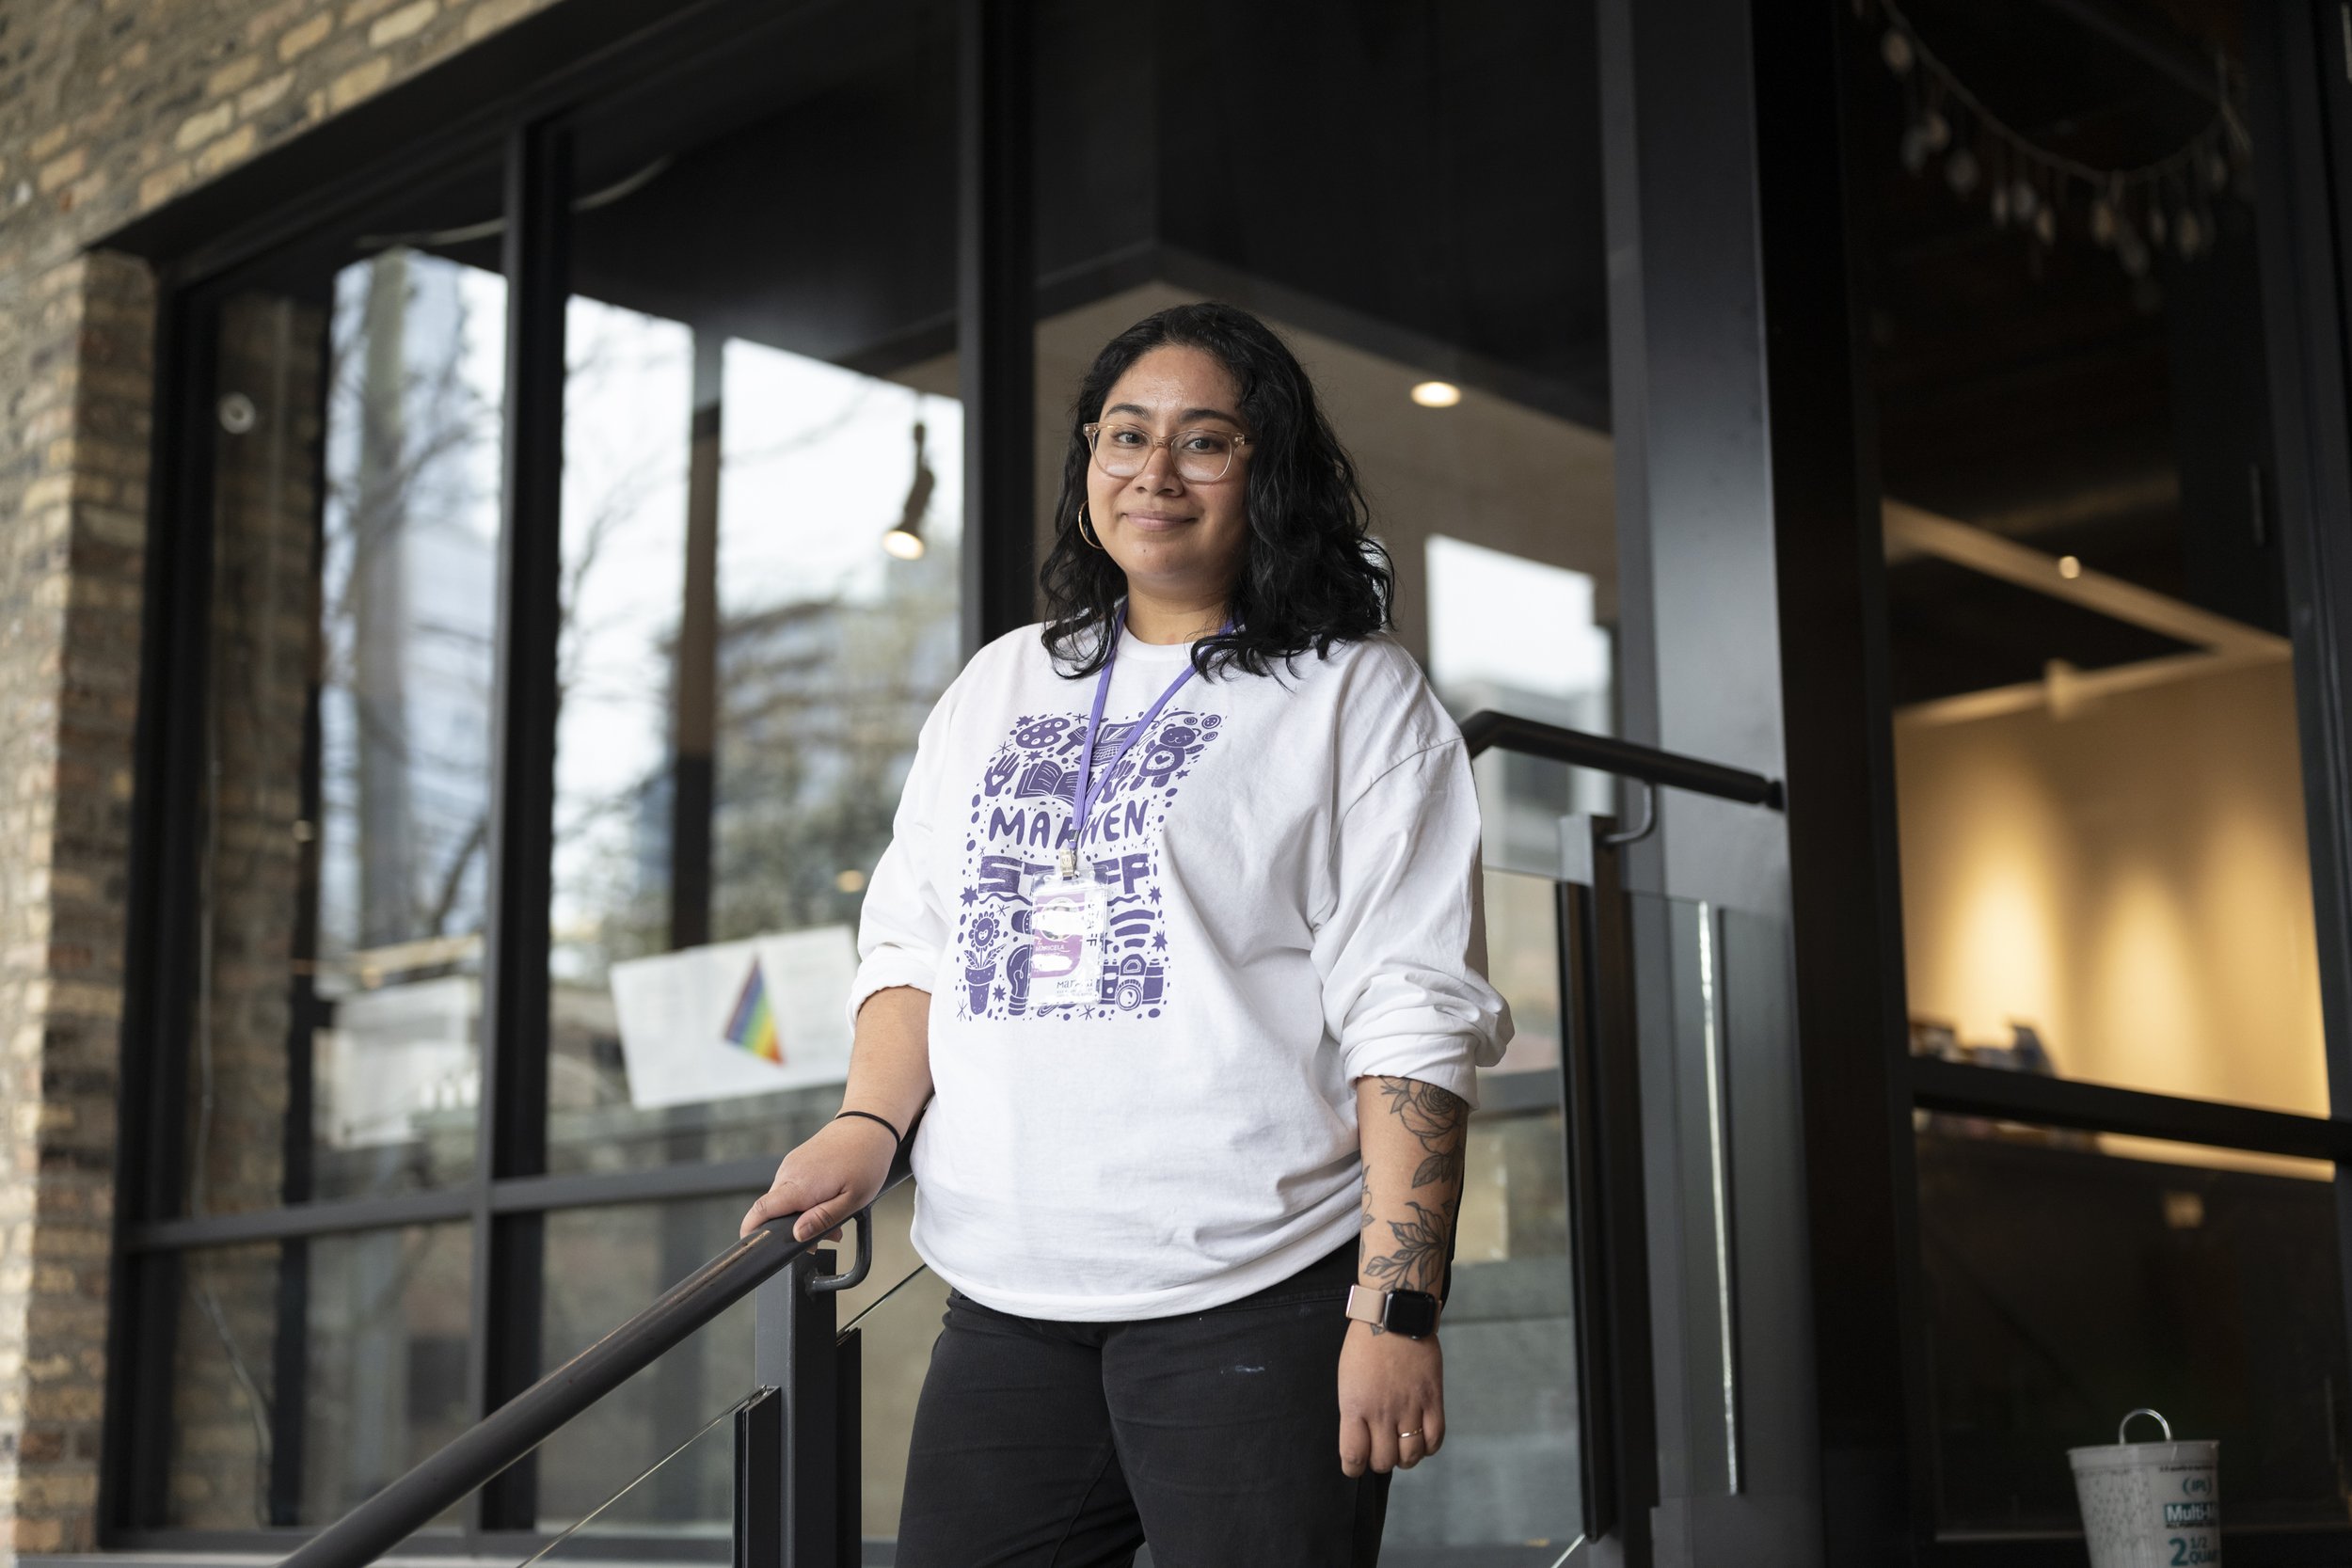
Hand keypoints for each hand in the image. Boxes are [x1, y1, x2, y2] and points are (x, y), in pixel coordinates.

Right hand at [738, 1116, 897, 1241]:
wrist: (869, 1123)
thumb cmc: (866, 1160)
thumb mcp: (853, 1200)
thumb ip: (823, 1219)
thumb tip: (798, 1235)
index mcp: (799, 1186)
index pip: (761, 1211)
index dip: (753, 1231)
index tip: (757, 1246)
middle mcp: (788, 1173)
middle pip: (775, 1211)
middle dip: (795, 1228)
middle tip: (829, 1234)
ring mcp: (791, 1165)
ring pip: (785, 1199)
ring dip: (804, 1213)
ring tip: (835, 1212)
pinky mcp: (796, 1160)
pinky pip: (792, 1186)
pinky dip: (806, 1198)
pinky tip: (828, 1198)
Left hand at [1337, 1319, 1444, 1475]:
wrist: (1392, 1315)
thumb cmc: (1364, 1345)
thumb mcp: (1347, 1379)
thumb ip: (1354, 1410)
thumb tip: (1361, 1437)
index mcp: (1355, 1406)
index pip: (1353, 1456)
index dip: (1353, 1468)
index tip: (1355, 1466)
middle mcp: (1382, 1411)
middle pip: (1384, 1460)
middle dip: (1379, 1462)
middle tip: (1380, 1451)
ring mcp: (1409, 1406)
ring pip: (1411, 1455)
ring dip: (1405, 1458)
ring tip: (1401, 1448)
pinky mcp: (1432, 1398)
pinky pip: (1435, 1438)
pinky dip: (1429, 1447)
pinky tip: (1422, 1440)